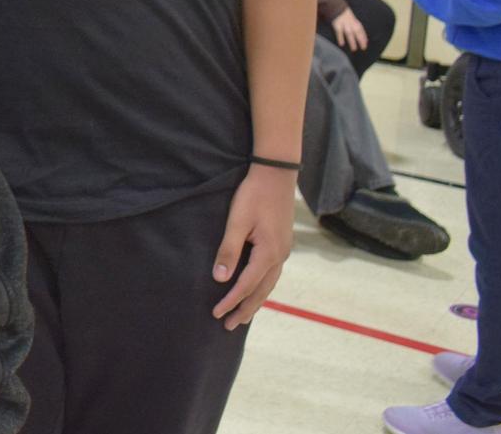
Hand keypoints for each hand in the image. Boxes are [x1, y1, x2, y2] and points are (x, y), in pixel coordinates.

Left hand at [210, 164, 295, 328]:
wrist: (277, 174)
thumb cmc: (253, 195)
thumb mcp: (237, 221)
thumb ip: (229, 250)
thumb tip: (221, 278)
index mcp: (269, 253)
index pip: (246, 285)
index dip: (231, 301)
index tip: (216, 314)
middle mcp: (280, 257)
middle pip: (261, 291)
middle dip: (245, 309)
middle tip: (229, 326)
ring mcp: (283, 251)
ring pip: (269, 284)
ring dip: (255, 301)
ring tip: (243, 316)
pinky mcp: (282, 244)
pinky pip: (272, 274)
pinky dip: (262, 287)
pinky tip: (256, 290)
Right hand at [329, 8, 367, 51]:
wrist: (336, 7)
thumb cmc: (345, 15)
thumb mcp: (352, 19)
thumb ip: (356, 26)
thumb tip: (361, 36)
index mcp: (355, 22)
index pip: (361, 31)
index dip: (364, 38)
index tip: (365, 45)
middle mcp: (351, 23)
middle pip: (357, 32)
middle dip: (360, 40)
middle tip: (363, 48)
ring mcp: (344, 24)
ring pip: (349, 33)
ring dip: (352, 41)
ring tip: (354, 49)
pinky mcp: (337, 25)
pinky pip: (339, 32)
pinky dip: (341, 38)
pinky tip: (342, 44)